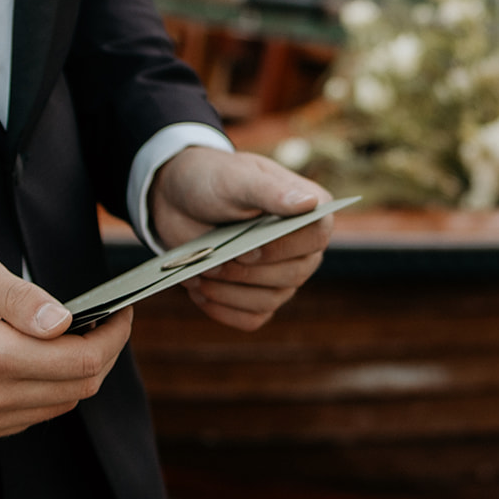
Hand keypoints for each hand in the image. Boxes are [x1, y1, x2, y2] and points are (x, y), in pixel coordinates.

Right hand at [0, 246, 132, 444]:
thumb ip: (20, 297)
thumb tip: (64, 321)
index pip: (82, 361)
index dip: (114, 336)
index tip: (122, 313)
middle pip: (79, 388)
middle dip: (103, 354)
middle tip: (106, 323)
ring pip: (58, 406)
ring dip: (77, 374)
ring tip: (74, 338)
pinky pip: (30, 416)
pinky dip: (47, 390)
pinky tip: (39, 360)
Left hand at [149, 147, 332, 330]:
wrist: (181, 199)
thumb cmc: (216, 181)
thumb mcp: (238, 179)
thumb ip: (271, 192)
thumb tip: (310, 203)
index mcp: (311, 212)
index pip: (317, 237)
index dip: (283, 248)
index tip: (247, 248)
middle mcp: (304, 248)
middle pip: (294, 275)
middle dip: (248, 273)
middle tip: (213, 262)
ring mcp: (283, 276)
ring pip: (270, 300)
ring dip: (230, 293)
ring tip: (201, 274)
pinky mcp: (259, 296)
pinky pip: (252, 318)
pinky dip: (223, 310)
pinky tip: (199, 291)